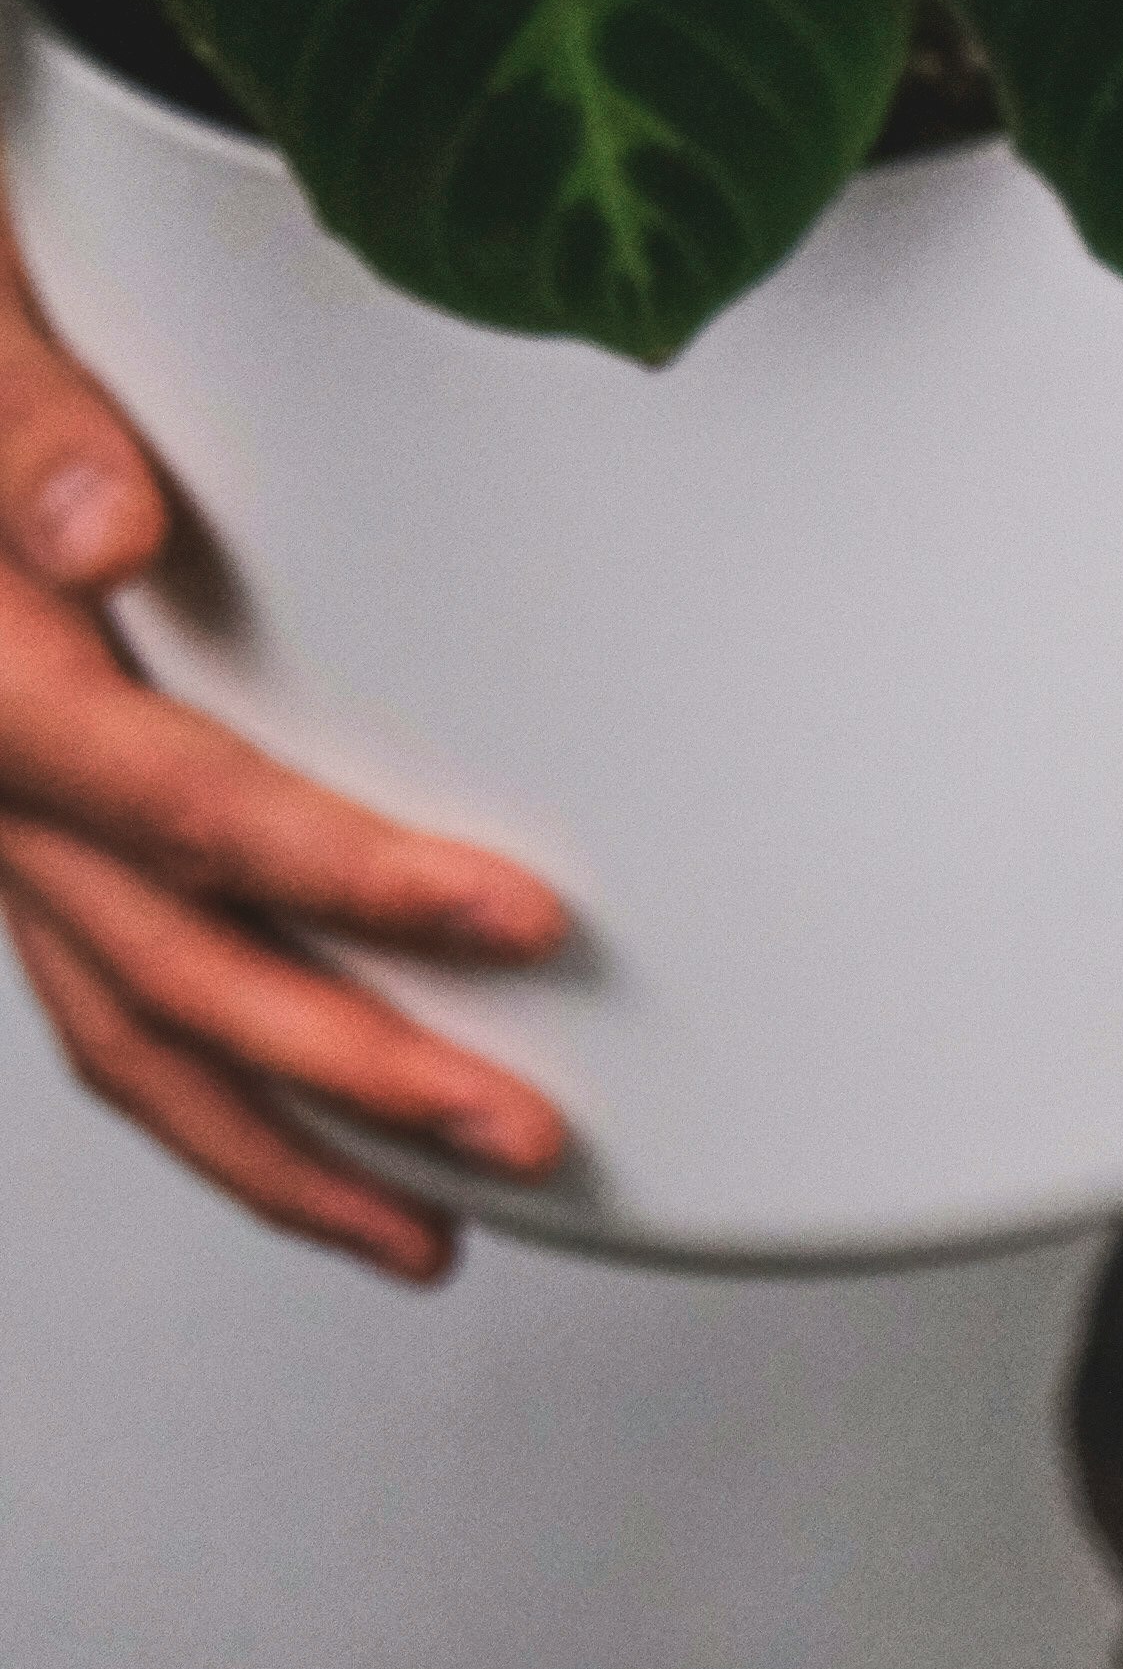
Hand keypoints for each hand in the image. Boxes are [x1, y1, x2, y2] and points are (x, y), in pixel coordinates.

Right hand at [0, 196, 568, 1280]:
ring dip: (282, 1145)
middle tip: (524, 1136)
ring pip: (131, 1031)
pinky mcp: (29, 830)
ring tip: (428, 1232)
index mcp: (0, 694)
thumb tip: (112, 528)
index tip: (516, 922)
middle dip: (353, 1079)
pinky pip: (115, 991)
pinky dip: (216, 1082)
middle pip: (175, 980)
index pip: (197, 814)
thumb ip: (31, 435)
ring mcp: (6, 830)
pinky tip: (317, 1124)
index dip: (358, 880)